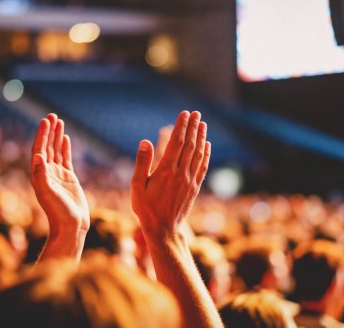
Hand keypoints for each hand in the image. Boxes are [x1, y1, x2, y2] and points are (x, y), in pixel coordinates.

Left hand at [31, 114, 89, 239]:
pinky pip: (65, 158)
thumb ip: (42, 175)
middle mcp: (46, 173)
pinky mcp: (68, 178)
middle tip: (52, 115)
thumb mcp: (48, 193)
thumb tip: (37, 156)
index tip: (45, 121)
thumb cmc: (58, 213)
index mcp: (39, 175)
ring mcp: (58, 175)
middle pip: (46, 147)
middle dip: (49, 131)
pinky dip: (65, 147)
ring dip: (57, 136)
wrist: (71, 226)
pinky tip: (66, 138)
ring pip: (56, 150)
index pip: (39, 149)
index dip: (42, 135)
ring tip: (59, 121)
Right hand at [131, 111, 209, 239]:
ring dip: (201, 137)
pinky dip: (206, 154)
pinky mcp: (194, 187)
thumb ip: (142, 163)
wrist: (163, 229)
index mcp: (165, 171)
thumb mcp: (137, 186)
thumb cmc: (146, 208)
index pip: (176, 142)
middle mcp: (180, 173)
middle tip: (196, 113)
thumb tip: (145, 141)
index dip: (181, 127)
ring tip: (202, 124)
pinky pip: (202, 167)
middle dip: (193, 127)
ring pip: (198, 154)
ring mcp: (189, 180)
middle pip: (189, 145)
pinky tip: (207, 145)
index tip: (184, 114)